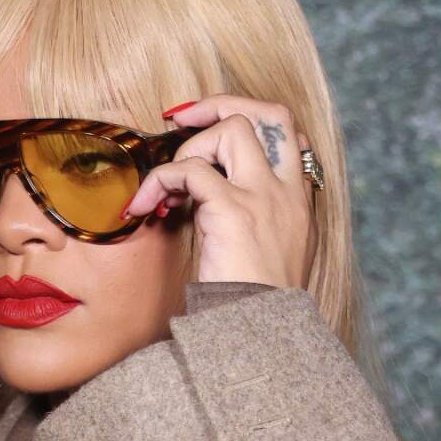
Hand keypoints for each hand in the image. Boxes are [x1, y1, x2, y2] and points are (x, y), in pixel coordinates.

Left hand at [122, 95, 315, 291]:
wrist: (261, 336)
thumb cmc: (254, 308)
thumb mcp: (265, 259)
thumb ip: (250, 225)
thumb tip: (209, 209)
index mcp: (298, 202)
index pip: (289, 134)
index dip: (250, 119)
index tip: (208, 130)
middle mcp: (288, 193)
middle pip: (272, 113)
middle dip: (222, 103)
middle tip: (180, 118)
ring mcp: (264, 199)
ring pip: (233, 129)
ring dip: (187, 146)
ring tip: (163, 187)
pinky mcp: (234, 212)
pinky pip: (189, 171)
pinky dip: (159, 181)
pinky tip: (143, 208)